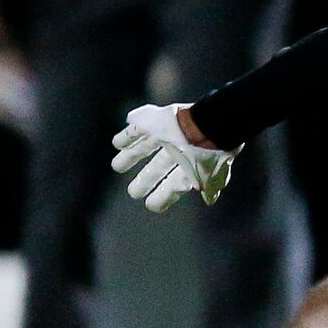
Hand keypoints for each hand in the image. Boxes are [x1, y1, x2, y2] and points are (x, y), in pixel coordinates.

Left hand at [112, 102, 237, 212]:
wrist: (205, 126)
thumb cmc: (207, 154)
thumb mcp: (211, 176)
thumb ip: (209, 187)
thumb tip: (210, 200)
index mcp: (191, 164)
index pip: (175, 183)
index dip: (164, 194)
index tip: (152, 206)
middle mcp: (177, 150)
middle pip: (158, 167)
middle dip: (146, 179)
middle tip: (134, 193)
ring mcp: (164, 135)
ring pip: (144, 149)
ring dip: (130, 158)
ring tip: (117, 167)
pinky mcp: (153, 122)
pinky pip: (135, 130)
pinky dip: (126, 137)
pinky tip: (117, 144)